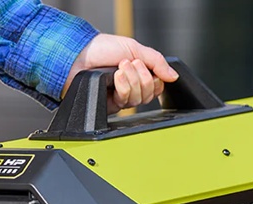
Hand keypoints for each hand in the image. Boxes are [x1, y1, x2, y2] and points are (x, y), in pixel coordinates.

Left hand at [63, 34, 178, 112]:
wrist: (78, 55)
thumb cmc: (102, 49)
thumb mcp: (135, 48)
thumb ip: (157, 62)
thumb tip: (174, 76)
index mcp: (138, 75)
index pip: (157, 86)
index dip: (155, 79)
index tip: (145, 66)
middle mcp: (130, 88)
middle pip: (149, 95)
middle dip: (141, 78)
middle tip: (128, 64)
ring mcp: (120, 98)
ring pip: (138, 100)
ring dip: (131, 81)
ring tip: (119, 68)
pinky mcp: (109, 105)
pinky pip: (125, 103)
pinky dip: (122, 87)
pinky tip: (114, 78)